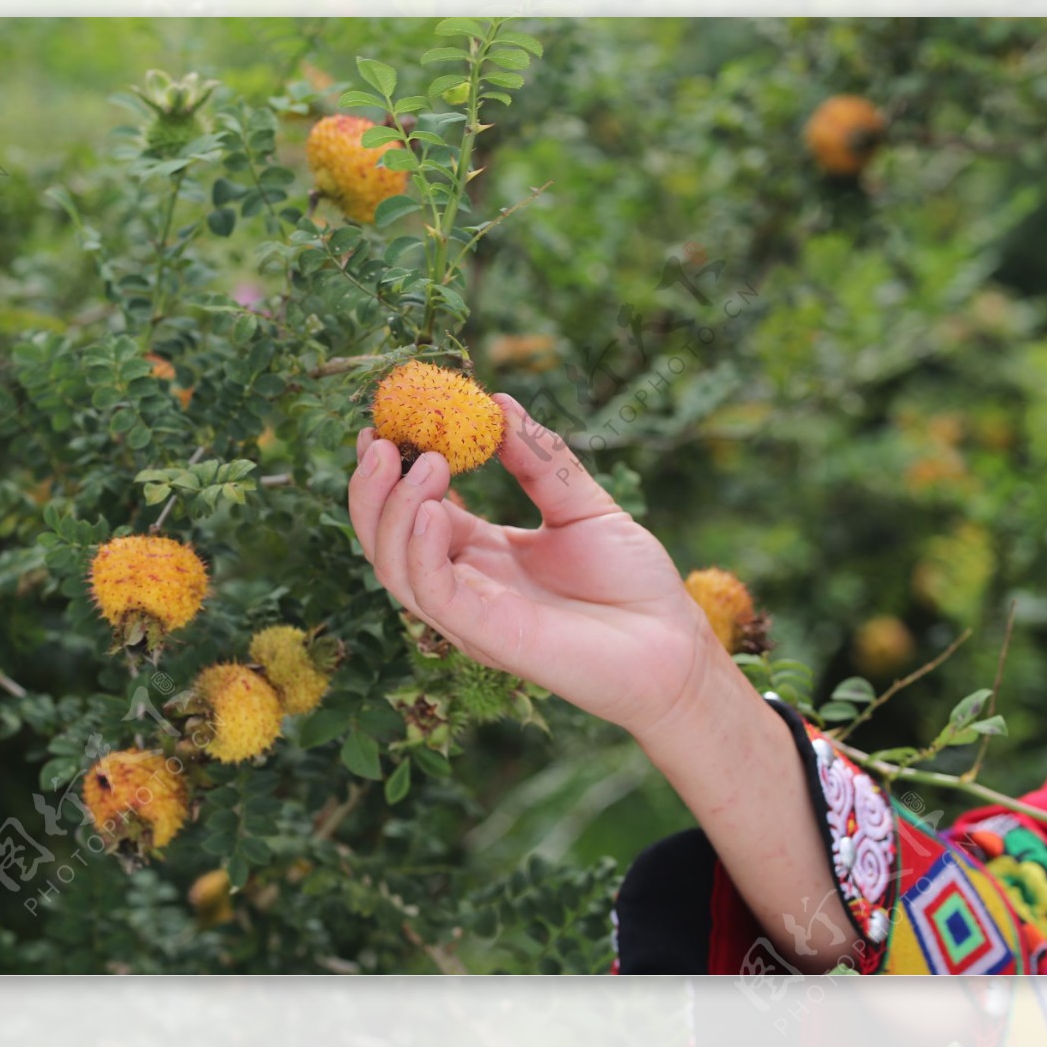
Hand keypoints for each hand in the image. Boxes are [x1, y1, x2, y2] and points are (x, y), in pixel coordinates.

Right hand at [348, 392, 725, 737]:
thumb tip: (499, 401)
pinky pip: (435, 595)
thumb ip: (539, 459)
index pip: (414, 510)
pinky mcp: (488, 636)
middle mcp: (465, 584)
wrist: (674, 646)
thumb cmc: (634, 584)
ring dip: (393, 513)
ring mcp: (471, 613)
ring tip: (421, 464)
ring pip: (395, 568)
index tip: (383, 422)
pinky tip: (432, 510)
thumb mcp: (583, 505)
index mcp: (481, 553)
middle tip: (377, 439)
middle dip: (371, 490)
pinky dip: (420, 551)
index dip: (392, 470)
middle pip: (387, 540)